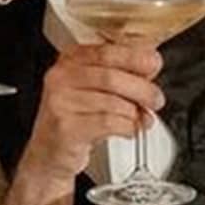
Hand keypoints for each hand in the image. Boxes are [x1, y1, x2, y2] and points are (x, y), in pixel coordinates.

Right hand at [20, 43, 163, 184]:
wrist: (48, 152)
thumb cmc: (75, 118)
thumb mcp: (92, 89)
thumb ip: (119, 74)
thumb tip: (150, 67)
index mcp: (70, 60)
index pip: (106, 52)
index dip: (135, 57)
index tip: (153, 64)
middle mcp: (61, 77)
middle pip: (112, 77)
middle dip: (142, 89)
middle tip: (155, 99)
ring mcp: (61, 102)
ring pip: (113, 103)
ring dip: (135, 113)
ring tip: (141, 119)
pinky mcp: (66, 127)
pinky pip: (108, 123)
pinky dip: (127, 127)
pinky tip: (129, 130)